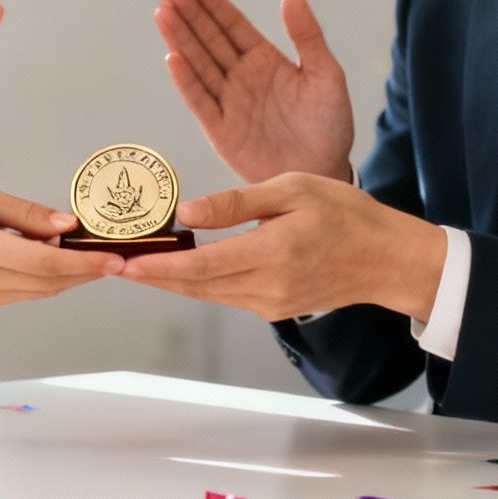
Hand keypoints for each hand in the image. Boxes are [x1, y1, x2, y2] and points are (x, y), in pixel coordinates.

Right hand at [0, 185, 122, 310]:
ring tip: (86, 250)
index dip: (87, 263)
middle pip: (52, 282)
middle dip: (86, 270)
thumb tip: (67, 224)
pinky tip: (50, 256)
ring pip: (41, 291)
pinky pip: (24, 292)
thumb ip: (26, 214)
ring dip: (68, 274)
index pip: (49, 264)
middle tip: (113, 254)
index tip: (115, 260)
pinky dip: (44, 277)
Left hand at [117, 175, 444, 322]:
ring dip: (169, 279)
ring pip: (206, 293)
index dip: (156, 265)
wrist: (387, 259)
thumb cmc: (347, 214)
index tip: (121, 261)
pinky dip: (197, 282)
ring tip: (134, 261)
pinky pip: (225, 295)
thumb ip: (238, 203)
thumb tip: (187, 213)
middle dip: (150, 274)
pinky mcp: (273, 309)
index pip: (199, 265)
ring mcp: (269, 304)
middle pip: (193, 285)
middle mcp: (267, 287)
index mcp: (272, 254)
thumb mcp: (293, 190)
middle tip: (110, 261)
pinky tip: (178, 266)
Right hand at [154, 0, 352, 183]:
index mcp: (264, 60)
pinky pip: (200, 101)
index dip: (213, 4)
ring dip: (180, 39)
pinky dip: (186, 81)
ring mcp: (228, 102)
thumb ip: (307, 36)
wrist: (324, 172)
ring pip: (198, 64)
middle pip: (209, 39)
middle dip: (189, 14)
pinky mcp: (220, 130)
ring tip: (163, 13)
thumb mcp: (326, 75)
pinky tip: (173, 58)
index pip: (232, 25)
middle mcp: (241, 77)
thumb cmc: (328, 125)